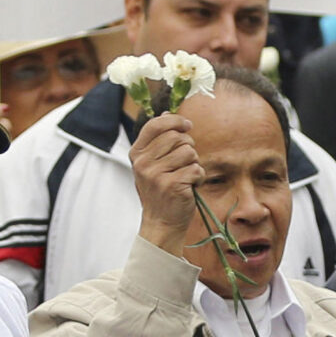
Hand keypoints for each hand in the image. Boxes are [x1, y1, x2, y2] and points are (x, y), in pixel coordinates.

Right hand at [131, 112, 203, 251]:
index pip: (156, 125)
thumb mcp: (152, 164)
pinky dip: (198, 178)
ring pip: (189, 152)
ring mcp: (156, 174)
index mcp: (137, 154)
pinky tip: (190, 187)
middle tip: (185, 163)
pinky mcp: (172, 185)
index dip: (175, 121)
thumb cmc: (160, 190)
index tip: (187, 126)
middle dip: (188, 147)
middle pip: (177, 137)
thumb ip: (158, 140)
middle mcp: (143, 163)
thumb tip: (167, 113)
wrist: (161, 222)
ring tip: (185, 177)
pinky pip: (196, 169)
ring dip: (194, 164)